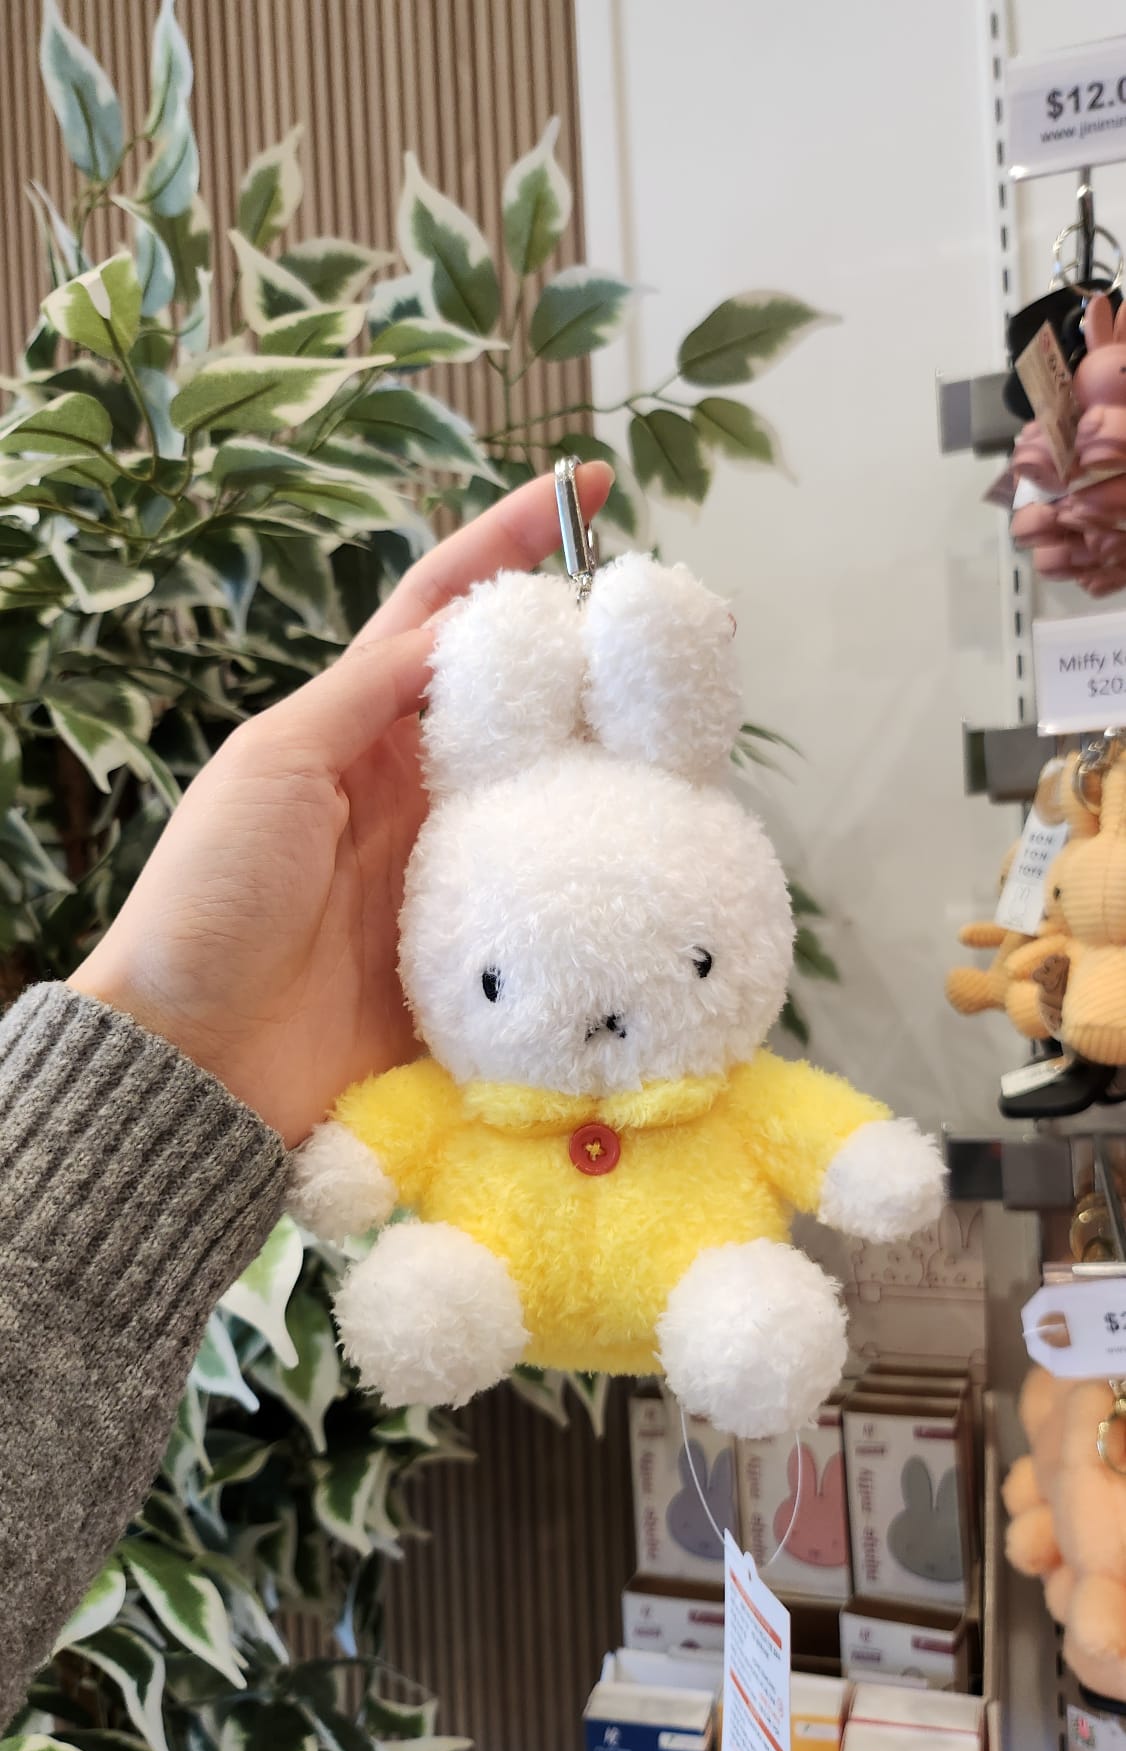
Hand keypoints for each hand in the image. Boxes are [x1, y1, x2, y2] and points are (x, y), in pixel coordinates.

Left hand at [69, 464, 612, 1145]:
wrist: (202, 1054)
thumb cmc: (215, 897)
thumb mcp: (276, 763)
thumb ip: (370, 688)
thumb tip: (471, 621)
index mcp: (359, 727)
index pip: (445, 612)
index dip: (512, 541)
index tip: (589, 486)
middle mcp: (418, 787)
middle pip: (523, 697)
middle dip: (595, 648)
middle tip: (679, 620)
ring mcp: (456, 868)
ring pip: (556, 788)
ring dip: (620, 752)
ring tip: (696, 719)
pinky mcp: (483, 948)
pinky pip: (558, 893)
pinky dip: (610, 863)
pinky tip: (671, 837)